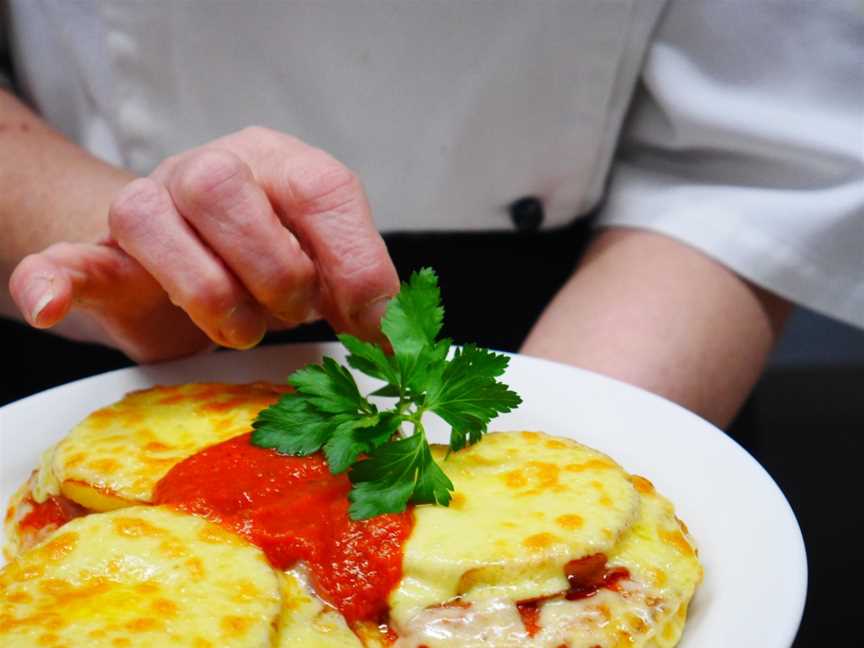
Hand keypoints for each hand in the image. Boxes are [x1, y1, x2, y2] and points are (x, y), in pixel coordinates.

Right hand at [9, 127, 398, 361]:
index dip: (353, 264)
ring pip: (154, 225)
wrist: (187, 262)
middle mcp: (210, 169)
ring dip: (211, 298)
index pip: (321, 189)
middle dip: (275, 275)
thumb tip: (394, 344)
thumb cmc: (265, 267)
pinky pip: (65, 260)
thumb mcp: (324, 270)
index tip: (367, 323)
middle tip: (291, 313)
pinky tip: (54, 302)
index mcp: (280, 163)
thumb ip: (356, 294)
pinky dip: (55, 281)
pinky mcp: (100, 256)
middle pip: (226, 192)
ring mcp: (149, 207)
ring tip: (239, 326)